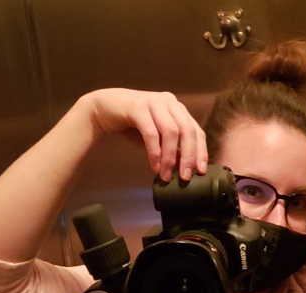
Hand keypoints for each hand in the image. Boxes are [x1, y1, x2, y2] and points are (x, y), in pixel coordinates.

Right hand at [86, 88, 207, 180]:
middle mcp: (169, 102)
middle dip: (188, 156)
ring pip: (171, 131)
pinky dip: (154, 152)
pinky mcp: (138, 106)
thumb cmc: (133, 126)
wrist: (104, 109)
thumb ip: (171, 148)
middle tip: (185, 177)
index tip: (200, 171)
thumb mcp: (157, 138)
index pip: (196, 130)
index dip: (200, 151)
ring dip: (170, 157)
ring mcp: (154, 102)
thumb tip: (184, 169)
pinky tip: (154, 166)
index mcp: (178, 109)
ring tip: (166, 175)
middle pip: (187, 130)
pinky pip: (151, 132)